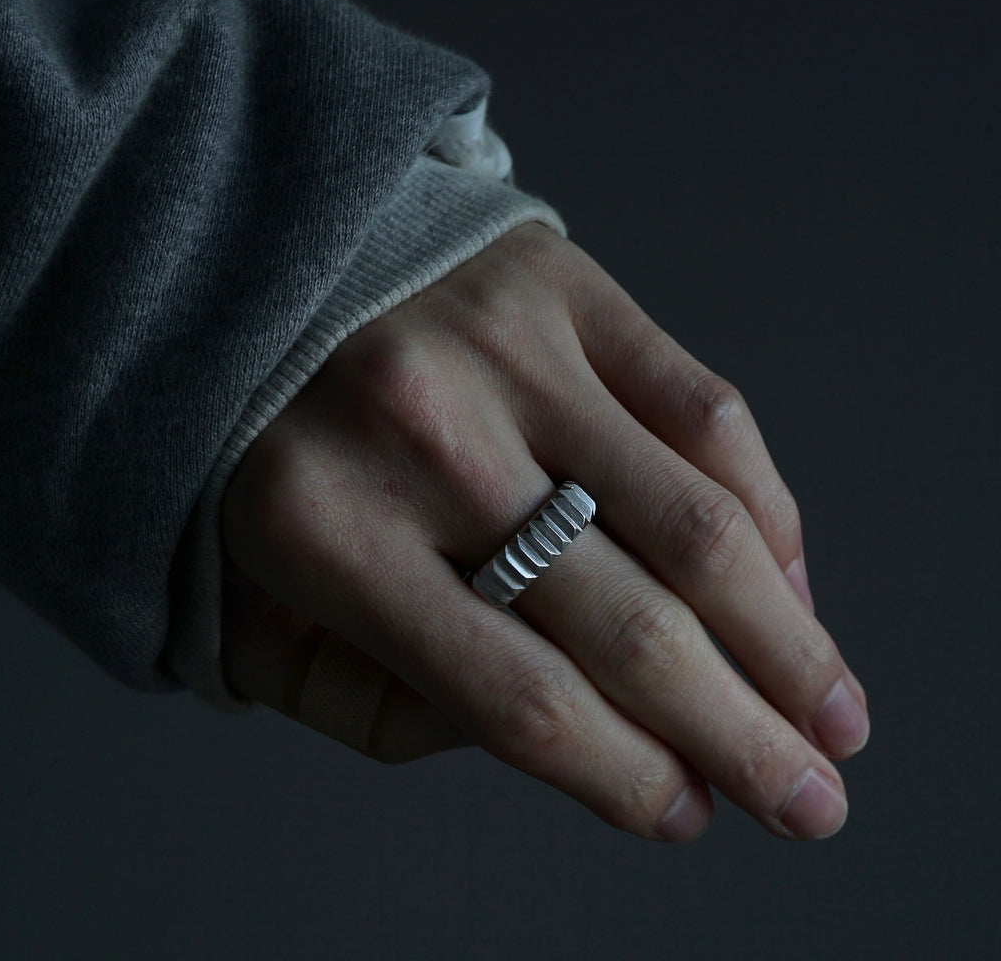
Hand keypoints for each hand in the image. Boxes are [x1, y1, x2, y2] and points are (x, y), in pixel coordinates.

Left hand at [221, 222, 868, 840]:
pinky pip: (704, 408)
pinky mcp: (564, 287)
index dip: (623, 778)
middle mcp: (423, 436)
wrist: (251, 271)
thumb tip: (556, 733)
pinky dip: (766, 509)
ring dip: (784, 638)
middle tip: (811, 806)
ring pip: (694, 521)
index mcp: (320, 531)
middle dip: (739, 736)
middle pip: (626, 625)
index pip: (516, 699)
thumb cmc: (258, 454)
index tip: (686, 816)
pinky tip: (788, 582)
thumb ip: (382, 697)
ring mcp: (506, 349)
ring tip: (835, 715)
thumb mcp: (258, 600)